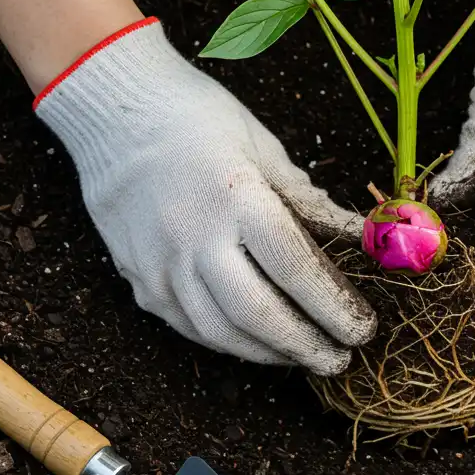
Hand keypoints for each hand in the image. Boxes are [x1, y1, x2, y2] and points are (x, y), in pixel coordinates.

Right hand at [35, 18, 375, 374]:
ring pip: (220, 332)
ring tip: (303, 357)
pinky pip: (188, 325)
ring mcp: (161, 264)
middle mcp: (195, 238)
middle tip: (339, 361)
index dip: (334, 308)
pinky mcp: (138, 278)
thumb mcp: (264, 148)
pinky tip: (256, 342)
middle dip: (306, 346)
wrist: (112, 113)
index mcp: (237, 197)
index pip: (296, 269)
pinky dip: (227, 340)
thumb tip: (360, 238)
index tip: (362, 329)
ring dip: (268, 353)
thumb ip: (310, 203)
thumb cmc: (197, 119)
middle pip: (259, 314)